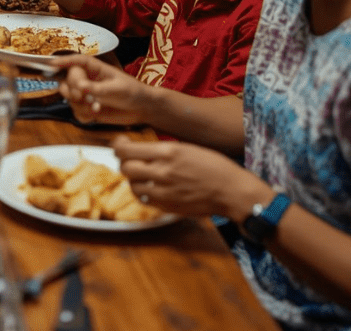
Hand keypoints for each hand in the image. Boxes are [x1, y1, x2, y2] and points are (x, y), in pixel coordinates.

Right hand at [55, 55, 147, 125]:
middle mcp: (88, 79)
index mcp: (96, 69)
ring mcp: (86, 94)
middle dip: (73, 91)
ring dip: (79, 105)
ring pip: (69, 97)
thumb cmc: (133, 92)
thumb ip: (97, 88)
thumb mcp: (117, 89)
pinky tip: (95, 116)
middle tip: (84, 98)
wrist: (141, 109)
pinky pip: (75, 111)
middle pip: (67, 80)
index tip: (52, 63)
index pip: (77, 61)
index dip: (64, 60)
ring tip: (96, 108)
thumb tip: (80, 86)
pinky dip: (82, 115)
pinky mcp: (87, 108)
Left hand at [112, 135, 263, 217]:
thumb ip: (162, 150)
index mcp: (168, 151)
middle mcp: (162, 171)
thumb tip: (139, 150)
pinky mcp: (167, 206)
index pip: (125, 149)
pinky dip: (144, 193)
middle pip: (125, 167)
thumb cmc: (214, 166)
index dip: (118, 146)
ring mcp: (164, 191)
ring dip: (134, 179)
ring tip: (145, 175)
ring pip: (132, 185)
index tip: (120, 144)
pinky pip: (144, 200)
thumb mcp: (187, 148)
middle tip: (132, 160)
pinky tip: (152, 188)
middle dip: (126, 162)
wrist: (232, 191)